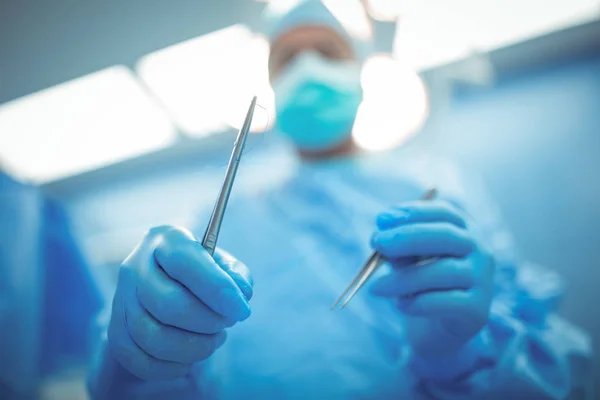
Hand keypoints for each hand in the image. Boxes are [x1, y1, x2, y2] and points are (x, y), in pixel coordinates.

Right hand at [107, 225, 252, 380]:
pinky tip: (190, 356)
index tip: (241, 310)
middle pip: (169, 304)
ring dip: (194, 347)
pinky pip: (141, 361)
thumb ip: (236, 276)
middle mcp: (136, 266)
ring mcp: (121, 300)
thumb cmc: (202, 276)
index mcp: (166, 240)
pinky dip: (173, 366)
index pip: (185, 262)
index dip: (216, 288)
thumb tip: (240, 293)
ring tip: (213, 339)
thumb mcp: (223, 265)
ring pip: (154, 338)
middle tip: (226, 323)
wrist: (165, 291)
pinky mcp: (116, 332)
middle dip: (208, 322)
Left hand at [369, 200, 494, 357]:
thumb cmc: (420, 282)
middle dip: (407, 237)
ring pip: (443, 271)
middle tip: (376, 242)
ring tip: (376, 287)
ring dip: (405, 278)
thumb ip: (399, 248)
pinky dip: (419, 303)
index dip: (412, 213)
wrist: (437, 328)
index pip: (443, 212)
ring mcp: (482, 279)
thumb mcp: (407, 259)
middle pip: (446, 235)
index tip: (381, 220)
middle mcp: (480, 250)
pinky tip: (401, 305)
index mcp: (464, 229)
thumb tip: (383, 244)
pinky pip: (447, 302)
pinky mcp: (477, 309)